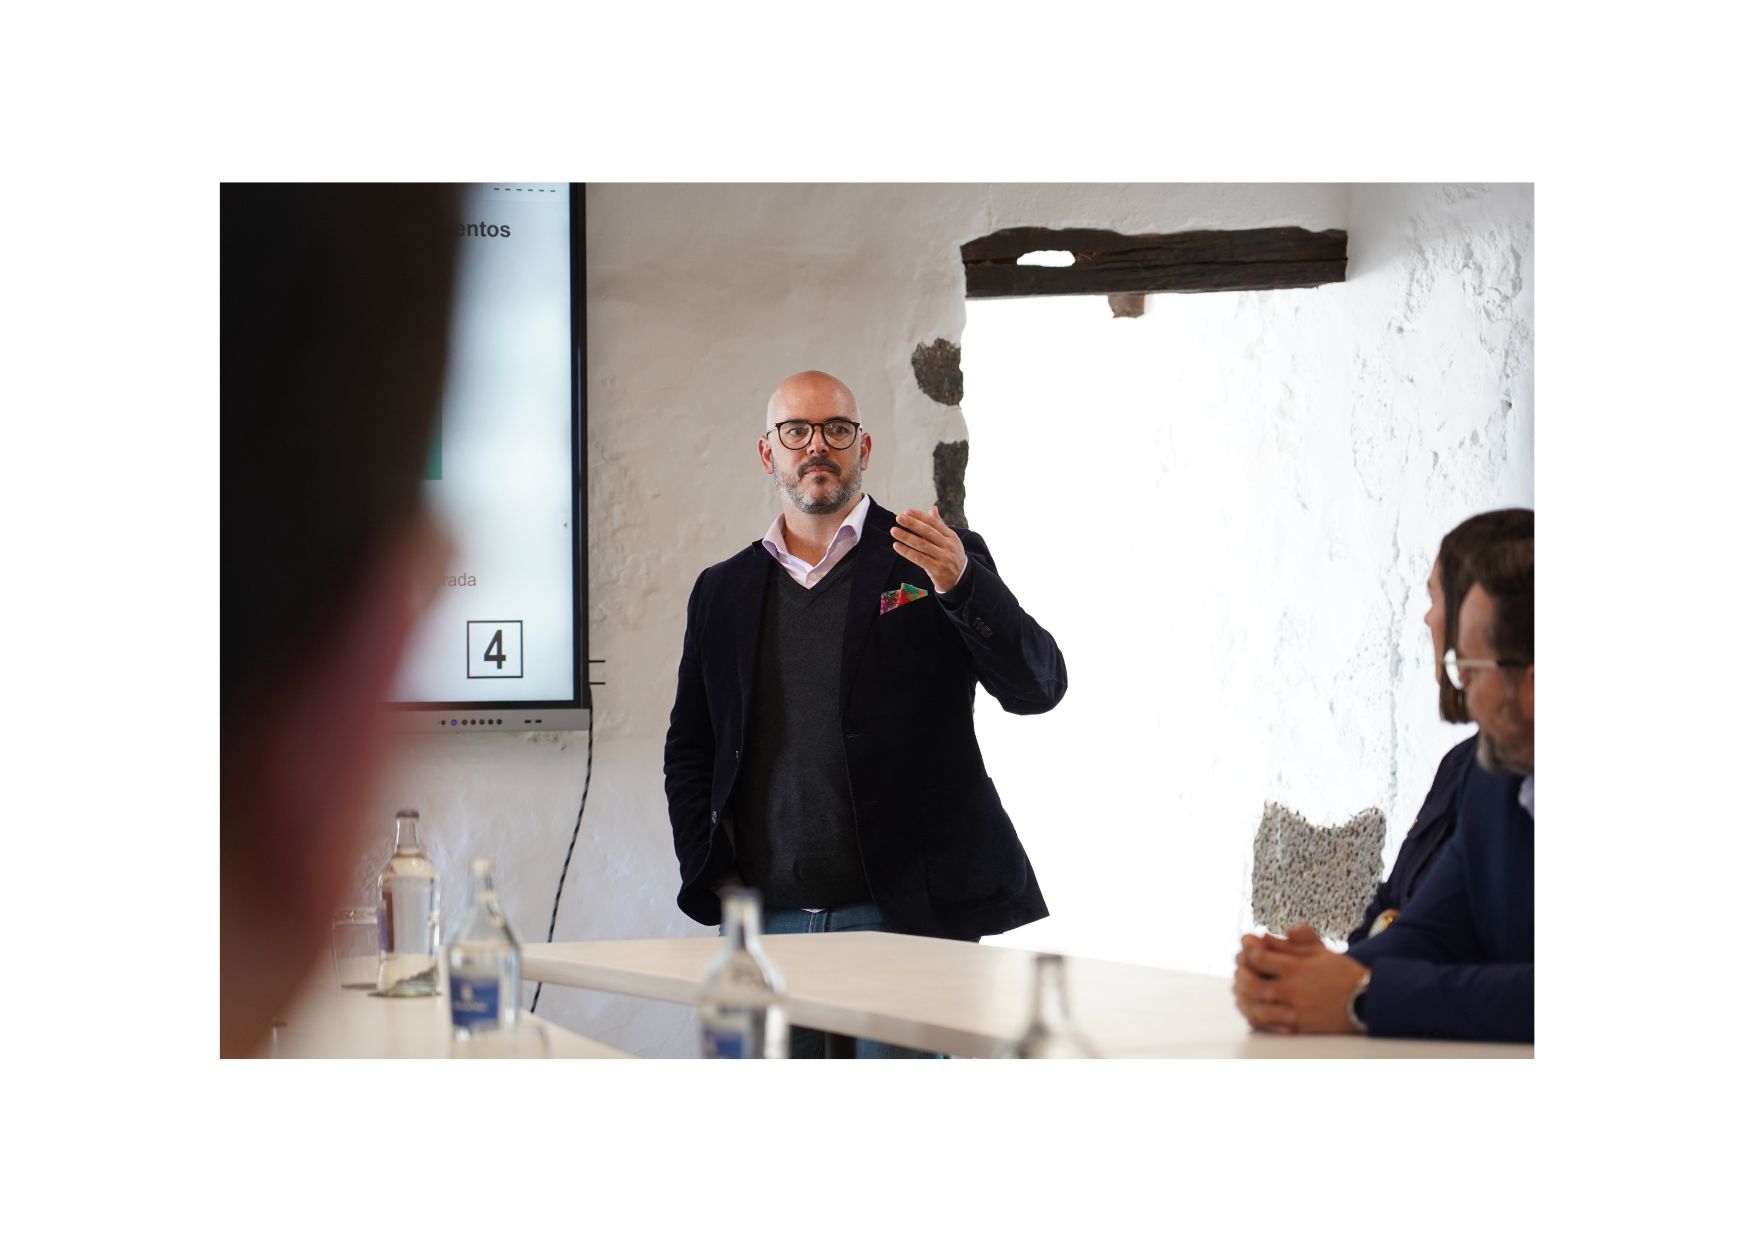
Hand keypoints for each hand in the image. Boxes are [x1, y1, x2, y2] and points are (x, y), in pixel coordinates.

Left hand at [891, 506, 967, 594]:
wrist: (961, 579)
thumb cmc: (952, 557)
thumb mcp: (950, 540)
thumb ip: (940, 525)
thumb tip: (932, 508)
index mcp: (951, 536)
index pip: (934, 523)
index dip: (920, 516)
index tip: (907, 511)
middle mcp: (948, 546)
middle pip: (928, 532)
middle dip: (912, 524)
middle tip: (899, 518)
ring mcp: (943, 558)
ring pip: (922, 545)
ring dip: (906, 537)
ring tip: (894, 531)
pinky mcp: (937, 570)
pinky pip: (919, 559)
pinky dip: (907, 552)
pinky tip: (897, 546)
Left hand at [1232, 923, 1367, 1034]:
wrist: (1368, 1001)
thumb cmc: (1343, 973)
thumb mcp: (1320, 951)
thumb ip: (1293, 942)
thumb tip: (1267, 936)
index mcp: (1295, 967)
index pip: (1257, 958)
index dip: (1248, 953)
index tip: (1249, 952)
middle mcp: (1291, 989)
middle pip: (1251, 982)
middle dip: (1242, 976)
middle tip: (1241, 972)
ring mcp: (1293, 1010)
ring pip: (1256, 1006)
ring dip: (1246, 998)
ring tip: (1247, 992)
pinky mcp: (1298, 1026)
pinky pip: (1269, 1025)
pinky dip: (1258, 1017)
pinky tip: (1256, 1010)